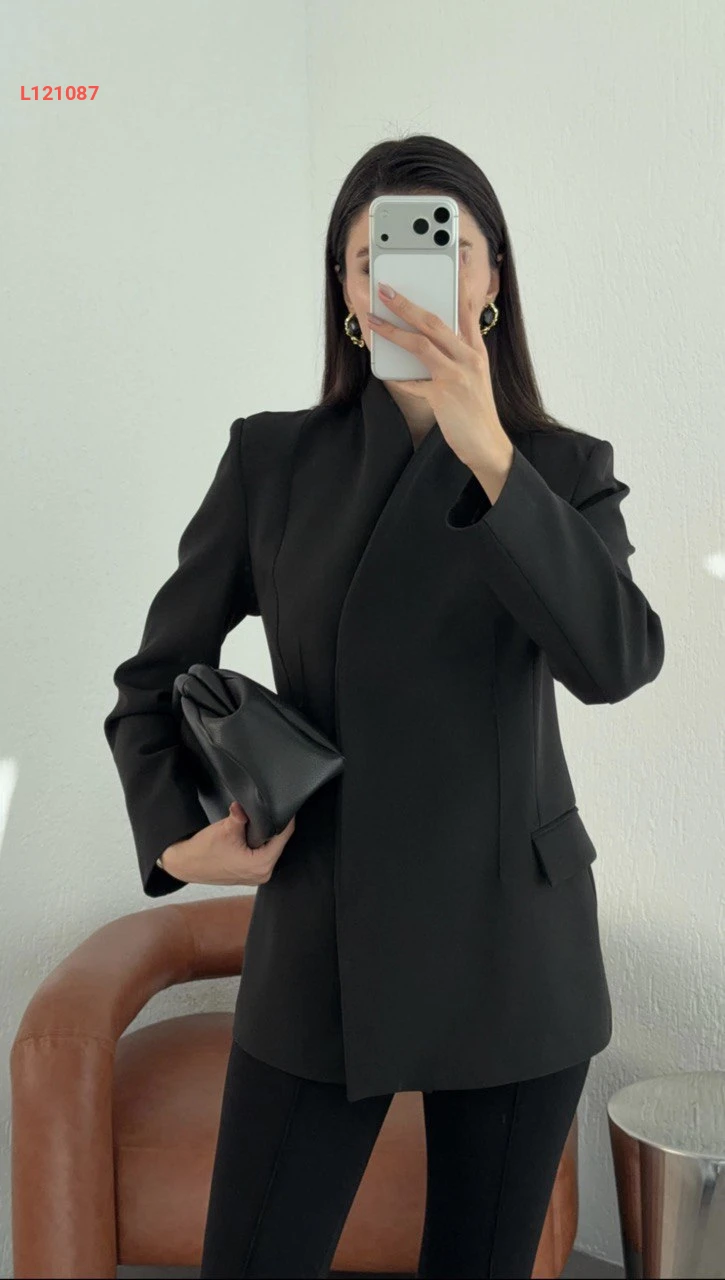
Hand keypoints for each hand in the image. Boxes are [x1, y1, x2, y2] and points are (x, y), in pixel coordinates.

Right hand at [162, 801, 295, 886]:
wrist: (185, 863)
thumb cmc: (203, 851)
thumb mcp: (225, 829)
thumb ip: (240, 816)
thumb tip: (246, 806)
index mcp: (260, 865)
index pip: (283, 838)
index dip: (286, 820)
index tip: (287, 807)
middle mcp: (262, 874)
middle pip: (279, 844)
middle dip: (274, 828)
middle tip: (268, 812)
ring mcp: (256, 877)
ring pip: (271, 850)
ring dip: (266, 837)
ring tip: (256, 824)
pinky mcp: (249, 875)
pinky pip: (262, 856)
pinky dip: (259, 845)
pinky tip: (250, 837)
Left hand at [366, 277, 513, 482]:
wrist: (487, 445)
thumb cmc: (476, 411)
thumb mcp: (476, 377)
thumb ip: (458, 356)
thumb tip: (433, 340)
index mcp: (476, 352)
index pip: (466, 311)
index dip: (455, 285)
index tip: (447, 262)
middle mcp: (468, 359)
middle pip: (435, 322)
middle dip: (407, 304)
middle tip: (387, 290)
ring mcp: (456, 376)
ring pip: (421, 344)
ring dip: (393, 331)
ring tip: (374, 321)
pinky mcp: (443, 396)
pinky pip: (413, 382)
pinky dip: (397, 377)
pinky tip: (385, 371)